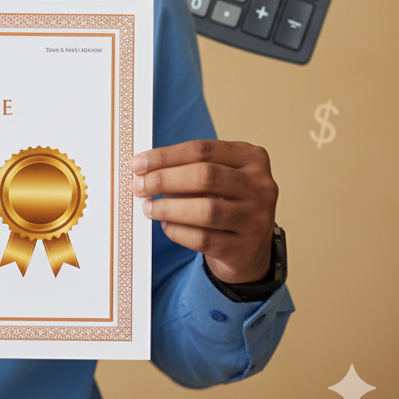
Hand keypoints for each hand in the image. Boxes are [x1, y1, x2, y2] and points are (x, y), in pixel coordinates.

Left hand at [130, 139, 277, 284]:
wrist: (248, 248)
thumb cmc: (223, 202)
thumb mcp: (214, 178)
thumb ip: (184, 169)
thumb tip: (142, 171)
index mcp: (251, 157)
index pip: (202, 150)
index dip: (165, 156)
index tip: (137, 164)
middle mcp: (261, 186)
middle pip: (205, 176)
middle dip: (164, 180)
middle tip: (139, 186)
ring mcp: (258, 219)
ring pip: (207, 210)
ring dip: (169, 208)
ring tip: (148, 207)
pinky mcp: (246, 249)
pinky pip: (204, 239)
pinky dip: (178, 231)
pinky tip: (166, 225)